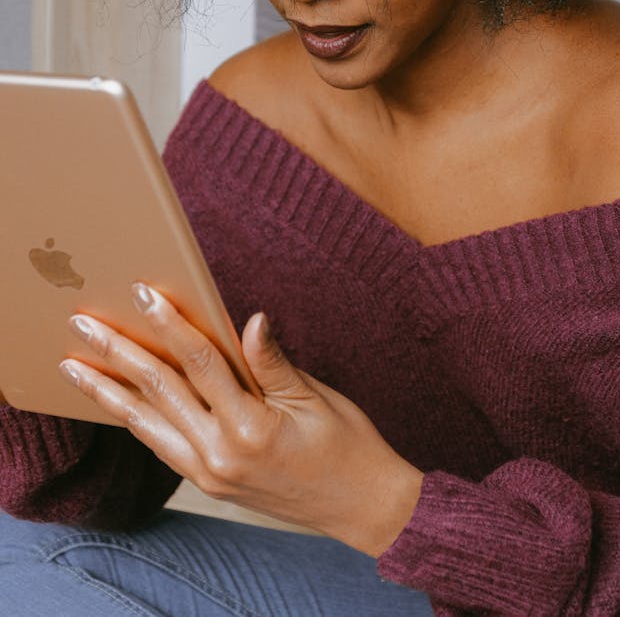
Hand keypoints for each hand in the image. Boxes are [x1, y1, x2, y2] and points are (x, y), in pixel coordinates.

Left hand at [60, 286, 422, 555]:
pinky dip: (136, 421)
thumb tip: (252, 320)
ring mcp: (211, 476)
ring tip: (76, 366)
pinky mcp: (210, 484)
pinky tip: (117, 401)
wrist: (361, 507)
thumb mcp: (315, 397)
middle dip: (118, 354)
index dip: (171, 325)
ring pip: (148, 425)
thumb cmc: (346, 446)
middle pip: (161, 393)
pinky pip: (163, 447)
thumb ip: (273, 361)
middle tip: (82, 325)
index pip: (201, 365)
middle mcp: (221, 456)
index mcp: (252, 428)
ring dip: (110, 392)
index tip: (142, 294)